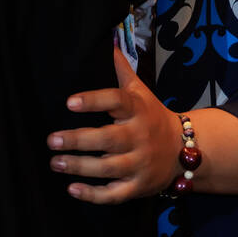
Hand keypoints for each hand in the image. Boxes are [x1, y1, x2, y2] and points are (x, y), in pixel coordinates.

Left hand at [46, 47, 180, 203]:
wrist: (186, 150)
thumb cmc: (153, 116)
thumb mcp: (141, 92)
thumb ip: (122, 71)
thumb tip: (108, 41)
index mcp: (138, 110)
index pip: (116, 101)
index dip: (93, 101)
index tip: (69, 102)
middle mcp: (140, 137)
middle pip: (108, 139)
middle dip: (78, 140)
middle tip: (51, 139)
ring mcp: (140, 164)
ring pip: (108, 168)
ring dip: (80, 167)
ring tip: (54, 162)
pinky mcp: (139, 186)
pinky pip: (116, 194)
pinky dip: (94, 195)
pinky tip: (72, 189)